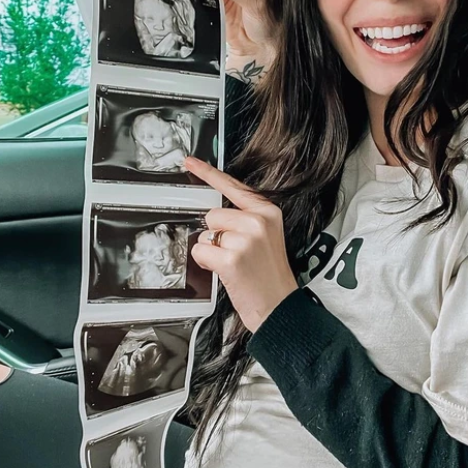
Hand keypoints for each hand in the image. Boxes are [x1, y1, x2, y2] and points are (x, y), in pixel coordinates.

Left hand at [186, 157, 297, 333]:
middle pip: (212, 215)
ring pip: (205, 235)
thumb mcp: (266, 236)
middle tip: (236, 253)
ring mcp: (245, 240)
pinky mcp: (231, 259)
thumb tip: (214, 213)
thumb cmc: (269, 274)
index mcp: (268, 211)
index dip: (207, 173)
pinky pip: (201, 252)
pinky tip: (226, 271)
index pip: (233, 186)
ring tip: (234, 264)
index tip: (189, 161)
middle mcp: (257, 221)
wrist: (279, 306)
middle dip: (216, 234)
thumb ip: (244, 218)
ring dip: (212, 251)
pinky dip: (206, 264)